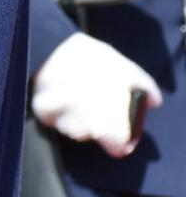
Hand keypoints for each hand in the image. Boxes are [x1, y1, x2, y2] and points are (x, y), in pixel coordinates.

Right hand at [31, 31, 161, 157]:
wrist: (53, 47)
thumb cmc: (92, 59)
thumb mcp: (126, 68)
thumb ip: (145, 87)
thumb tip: (154, 101)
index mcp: (108, 127)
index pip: (118, 149)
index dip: (120, 139)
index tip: (118, 126)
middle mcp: (84, 132)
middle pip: (94, 135)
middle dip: (96, 121)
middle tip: (94, 98)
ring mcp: (62, 124)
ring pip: (73, 127)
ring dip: (76, 116)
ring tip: (76, 91)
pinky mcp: (42, 114)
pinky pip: (53, 117)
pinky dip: (57, 107)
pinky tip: (60, 91)